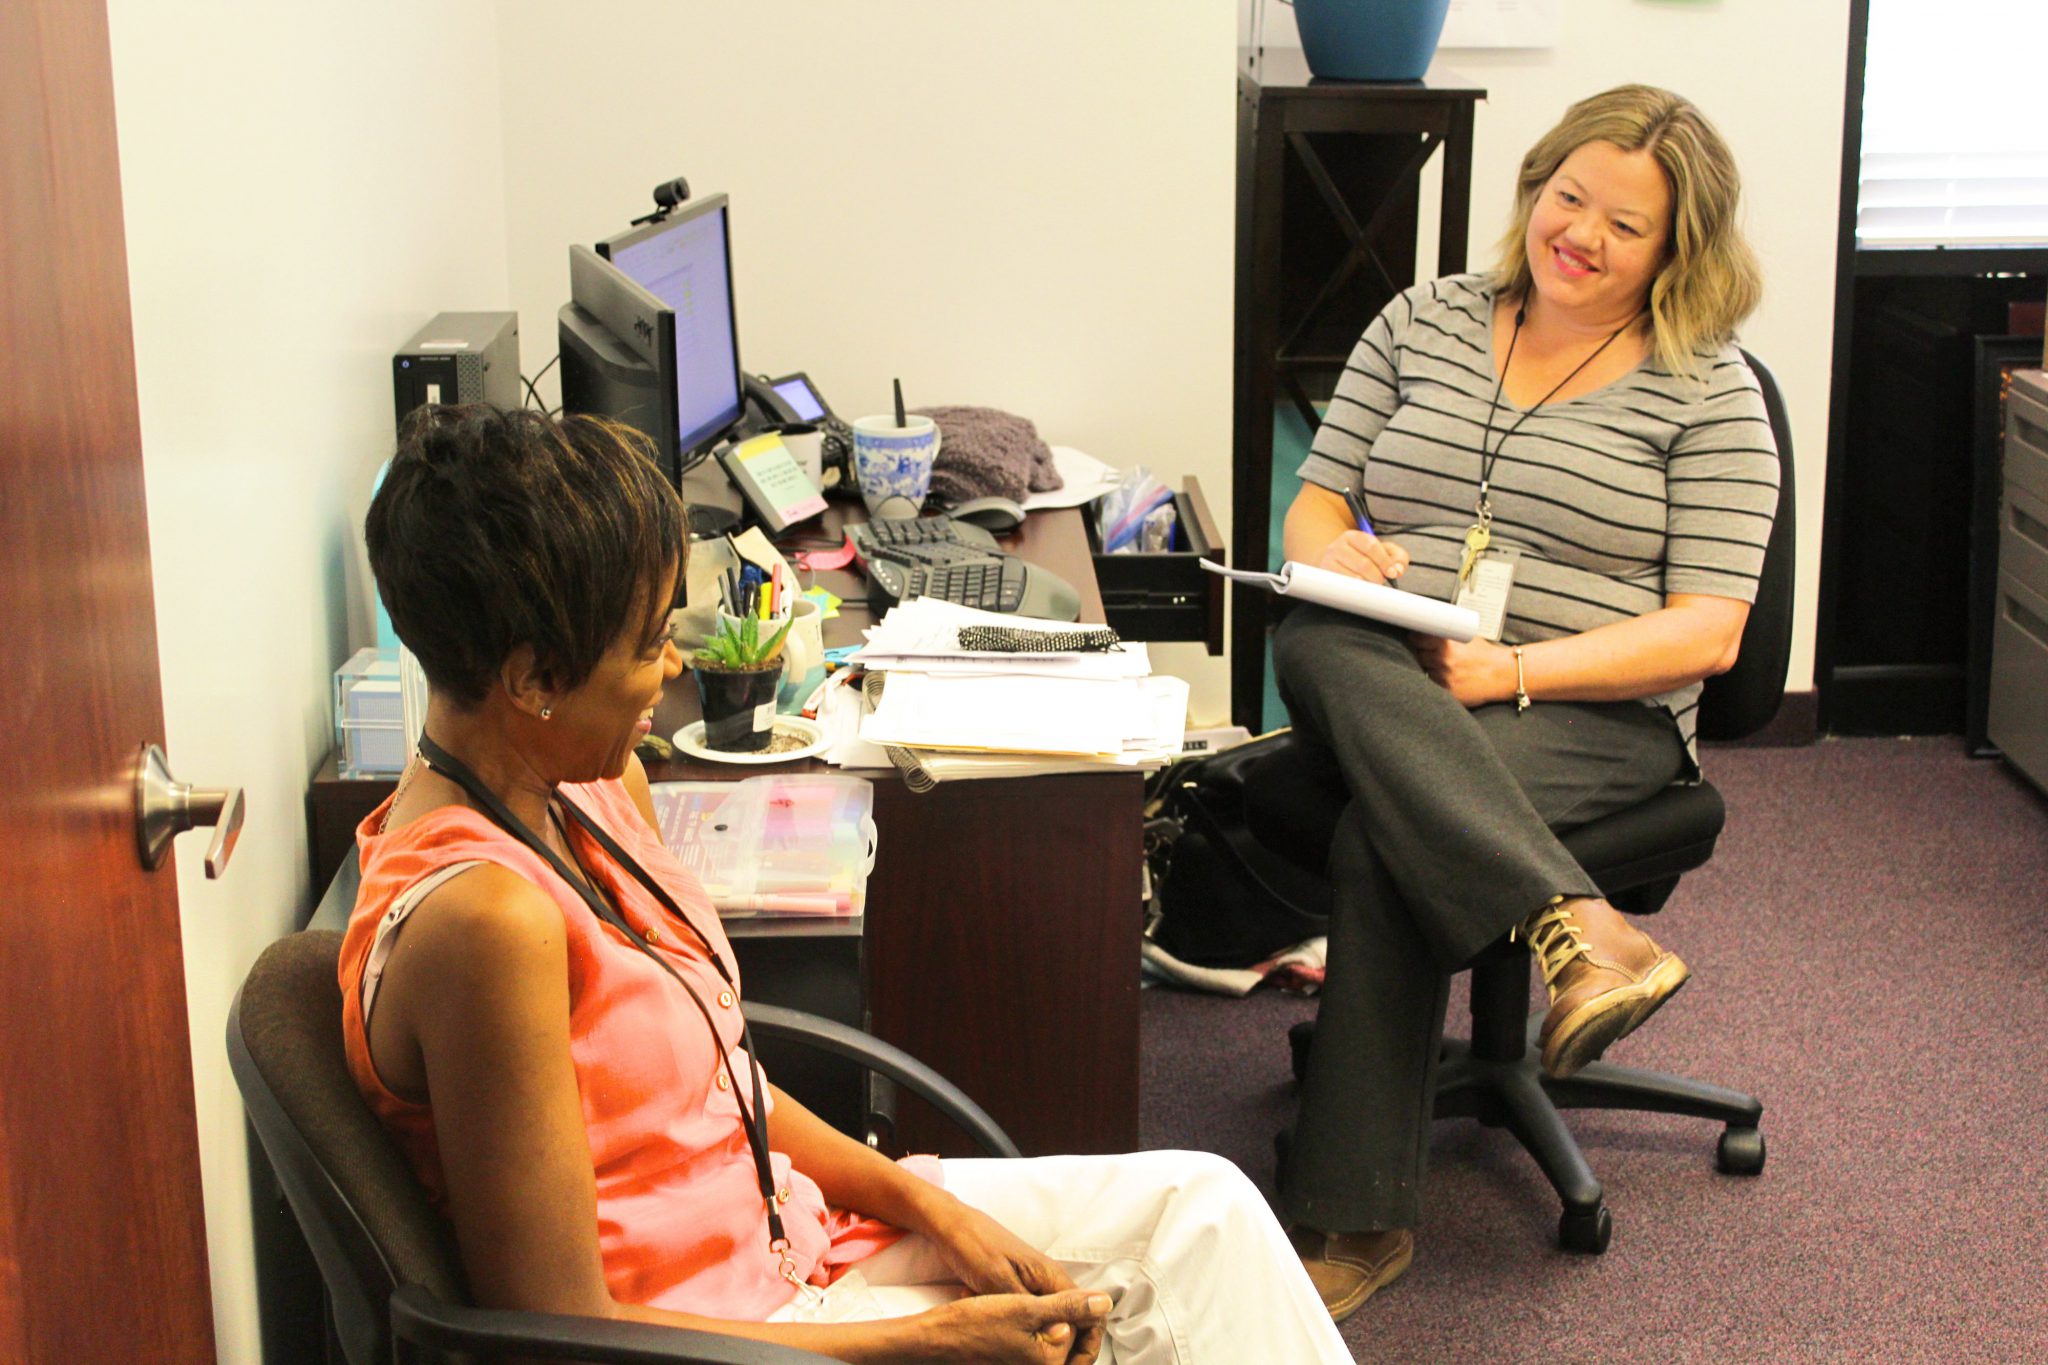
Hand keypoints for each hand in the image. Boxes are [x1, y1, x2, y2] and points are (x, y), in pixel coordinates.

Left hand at [920, 1200, 1102, 1362]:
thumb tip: (1065, 1332)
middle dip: (1056, 1344)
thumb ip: (1033, 1307)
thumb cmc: (973, 1247)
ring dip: (1031, 1334)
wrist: (951, 1226)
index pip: (1089, 1314)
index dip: (1086, 1343)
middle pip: (1071, 1321)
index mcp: (1053, 1277)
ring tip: (1002, 1336)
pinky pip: (1028, 1314)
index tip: (1068, 1363)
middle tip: (1028, 1358)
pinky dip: (1014, 1323)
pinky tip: (990, 1323)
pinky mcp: (1018, 1288)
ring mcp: (1034, 1285)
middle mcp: (1049, 1281)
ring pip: (1048, 1320)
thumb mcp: (999, 1281)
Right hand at [1316, 530, 1408, 584]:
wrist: (1333, 563)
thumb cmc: (1360, 557)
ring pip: (1354, 578)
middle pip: (1363, 564)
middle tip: (1380, 581)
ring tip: (1370, 585)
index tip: (1392, 573)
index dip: (1384, 561)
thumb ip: (1397, 556)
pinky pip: (1345, 588)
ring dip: (1368, 585)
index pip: (1370, 545)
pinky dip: (1357, 591)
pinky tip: (1361, 590)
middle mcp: (1337, 547)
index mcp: (1352, 536)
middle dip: (1377, 576)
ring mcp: (1328, 562)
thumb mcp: (1380, 551)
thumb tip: (1399, 569)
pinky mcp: (1325, 578)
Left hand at [1409, 633, 1515, 706]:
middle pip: (1419, 656)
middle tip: (1438, 655)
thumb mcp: (1466, 637)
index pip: (1416, 639)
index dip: (1416, 639)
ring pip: (1426, 672)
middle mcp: (1443, 661)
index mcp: (1446, 644)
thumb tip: (1428, 630)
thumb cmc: (1486, 655)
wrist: (1503, 674)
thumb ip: (1446, 636)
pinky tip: (1450, 678)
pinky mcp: (1448, 692)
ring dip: (1432, 669)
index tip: (1417, 640)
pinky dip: (1438, 682)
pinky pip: (1434, 686)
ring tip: (1447, 667)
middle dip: (1425, 655)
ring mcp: (1444, 678)